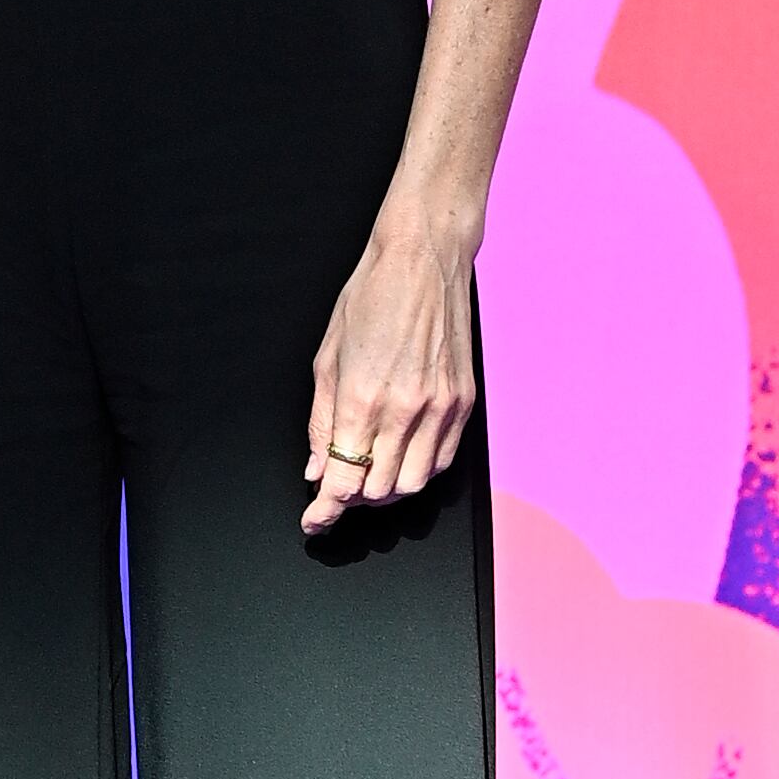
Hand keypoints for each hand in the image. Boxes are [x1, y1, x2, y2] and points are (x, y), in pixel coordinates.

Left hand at [303, 204, 476, 536]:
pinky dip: (419, 470)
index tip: (314, 519)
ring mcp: (440, 408)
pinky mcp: (463, 402)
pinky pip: (443, 460)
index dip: (326, 509)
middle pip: (379, 491)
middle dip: (354, 498)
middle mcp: (405, 409)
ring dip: (387, 489)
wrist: (424, 259)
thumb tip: (318, 468)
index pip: (344, 480)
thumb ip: (321, 421)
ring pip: (415, 483)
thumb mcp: (327, 357)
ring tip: (369, 473)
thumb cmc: (371, 297)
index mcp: (362, 397)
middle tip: (339, 487)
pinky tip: (401, 458)